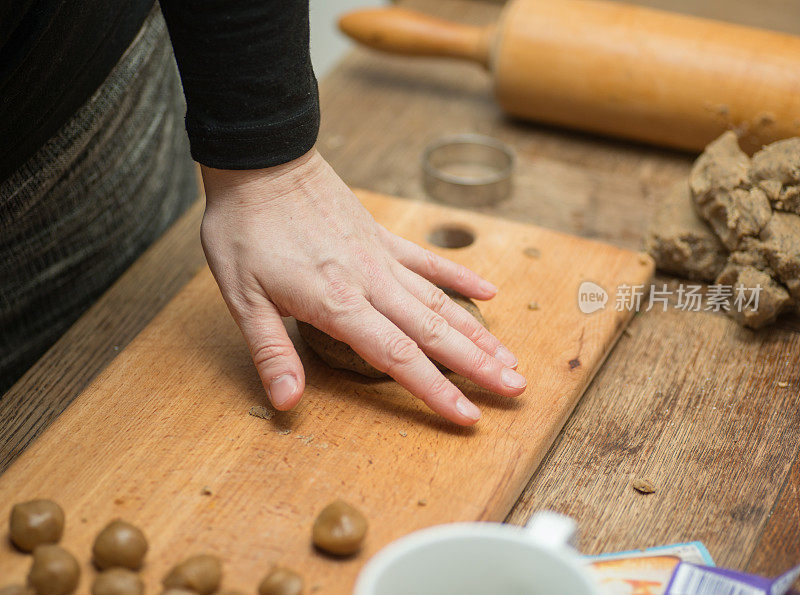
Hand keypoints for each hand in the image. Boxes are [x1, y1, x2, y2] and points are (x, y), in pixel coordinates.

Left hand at [200, 149, 525, 424]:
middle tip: (516, 388)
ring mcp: (382, 257)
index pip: (398, 357)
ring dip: (477, 331)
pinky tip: (488, 292)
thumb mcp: (243, 297)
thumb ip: (271, 351)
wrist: (262, 162)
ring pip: (440, 301)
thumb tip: (287, 402)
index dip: (435, 391)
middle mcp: (371, 283)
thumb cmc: (246, 231)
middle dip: (478, 365)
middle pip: (434, 332)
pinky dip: (460, 277)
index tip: (469, 415)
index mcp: (338, 303)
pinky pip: (429, 260)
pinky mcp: (382, 236)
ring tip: (511, 356)